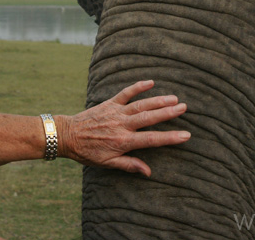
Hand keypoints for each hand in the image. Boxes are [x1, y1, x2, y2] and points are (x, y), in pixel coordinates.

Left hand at [56, 80, 189, 176]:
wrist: (68, 136)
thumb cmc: (88, 152)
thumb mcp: (107, 163)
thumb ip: (129, 165)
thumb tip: (148, 172)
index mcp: (124, 141)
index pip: (152, 139)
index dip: (170, 138)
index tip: (186, 135)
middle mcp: (122, 125)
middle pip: (149, 118)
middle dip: (168, 113)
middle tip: (184, 107)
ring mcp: (116, 112)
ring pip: (141, 105)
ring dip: (158, 100)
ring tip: (174, 98)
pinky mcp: (109, 103)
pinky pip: (125, 93)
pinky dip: (137, 87)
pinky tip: (150, 82)